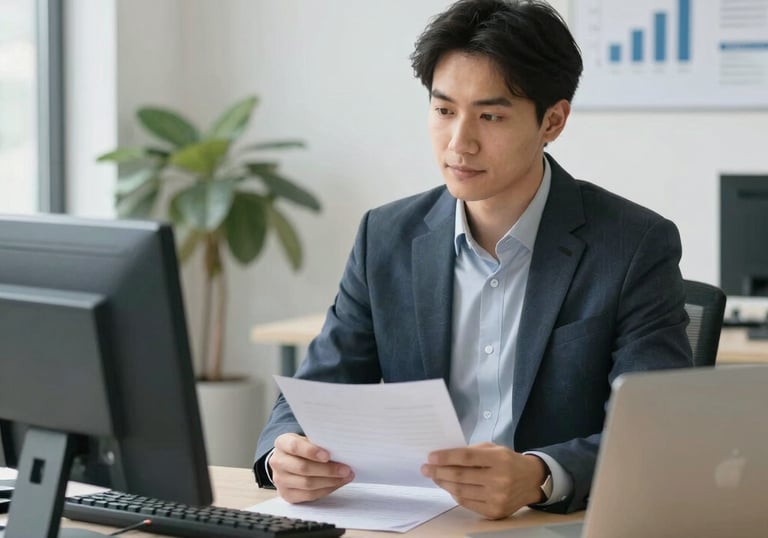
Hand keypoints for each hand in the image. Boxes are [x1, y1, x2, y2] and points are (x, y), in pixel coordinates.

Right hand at [269, 433, 354, 502]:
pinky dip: (326, 489)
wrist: (288, 462)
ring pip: (307, 484)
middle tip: (346, 469)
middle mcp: (278, 462)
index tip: (328, 455)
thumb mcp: (306, 440)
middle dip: (328, 470)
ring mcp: (280, 480)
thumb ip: (318, 443)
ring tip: (345, 476)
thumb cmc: (302, 449)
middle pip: (303, 468)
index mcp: (282, 443)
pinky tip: (337, 483)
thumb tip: (340, 449)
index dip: (312, 451)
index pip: (295, 447)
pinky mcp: (287, 495)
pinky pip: (309, 495)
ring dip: (330, 481)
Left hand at [420, 442, 545, 518]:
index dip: (446, 457)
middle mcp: (500, 479)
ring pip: (461, 491)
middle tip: (425, 468)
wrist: (531, 481)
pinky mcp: (495, 512)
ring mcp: (498, 498)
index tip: (430, 457)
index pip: (466, 457)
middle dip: (439, 472)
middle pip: (461, 476)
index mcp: (499, 459)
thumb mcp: (493, 449)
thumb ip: (471, 451)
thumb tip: (444, 457)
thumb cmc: (508, 461)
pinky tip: (449, 487)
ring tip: (435, 477)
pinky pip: (467, 503)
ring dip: (443, 484)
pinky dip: (455, 494)